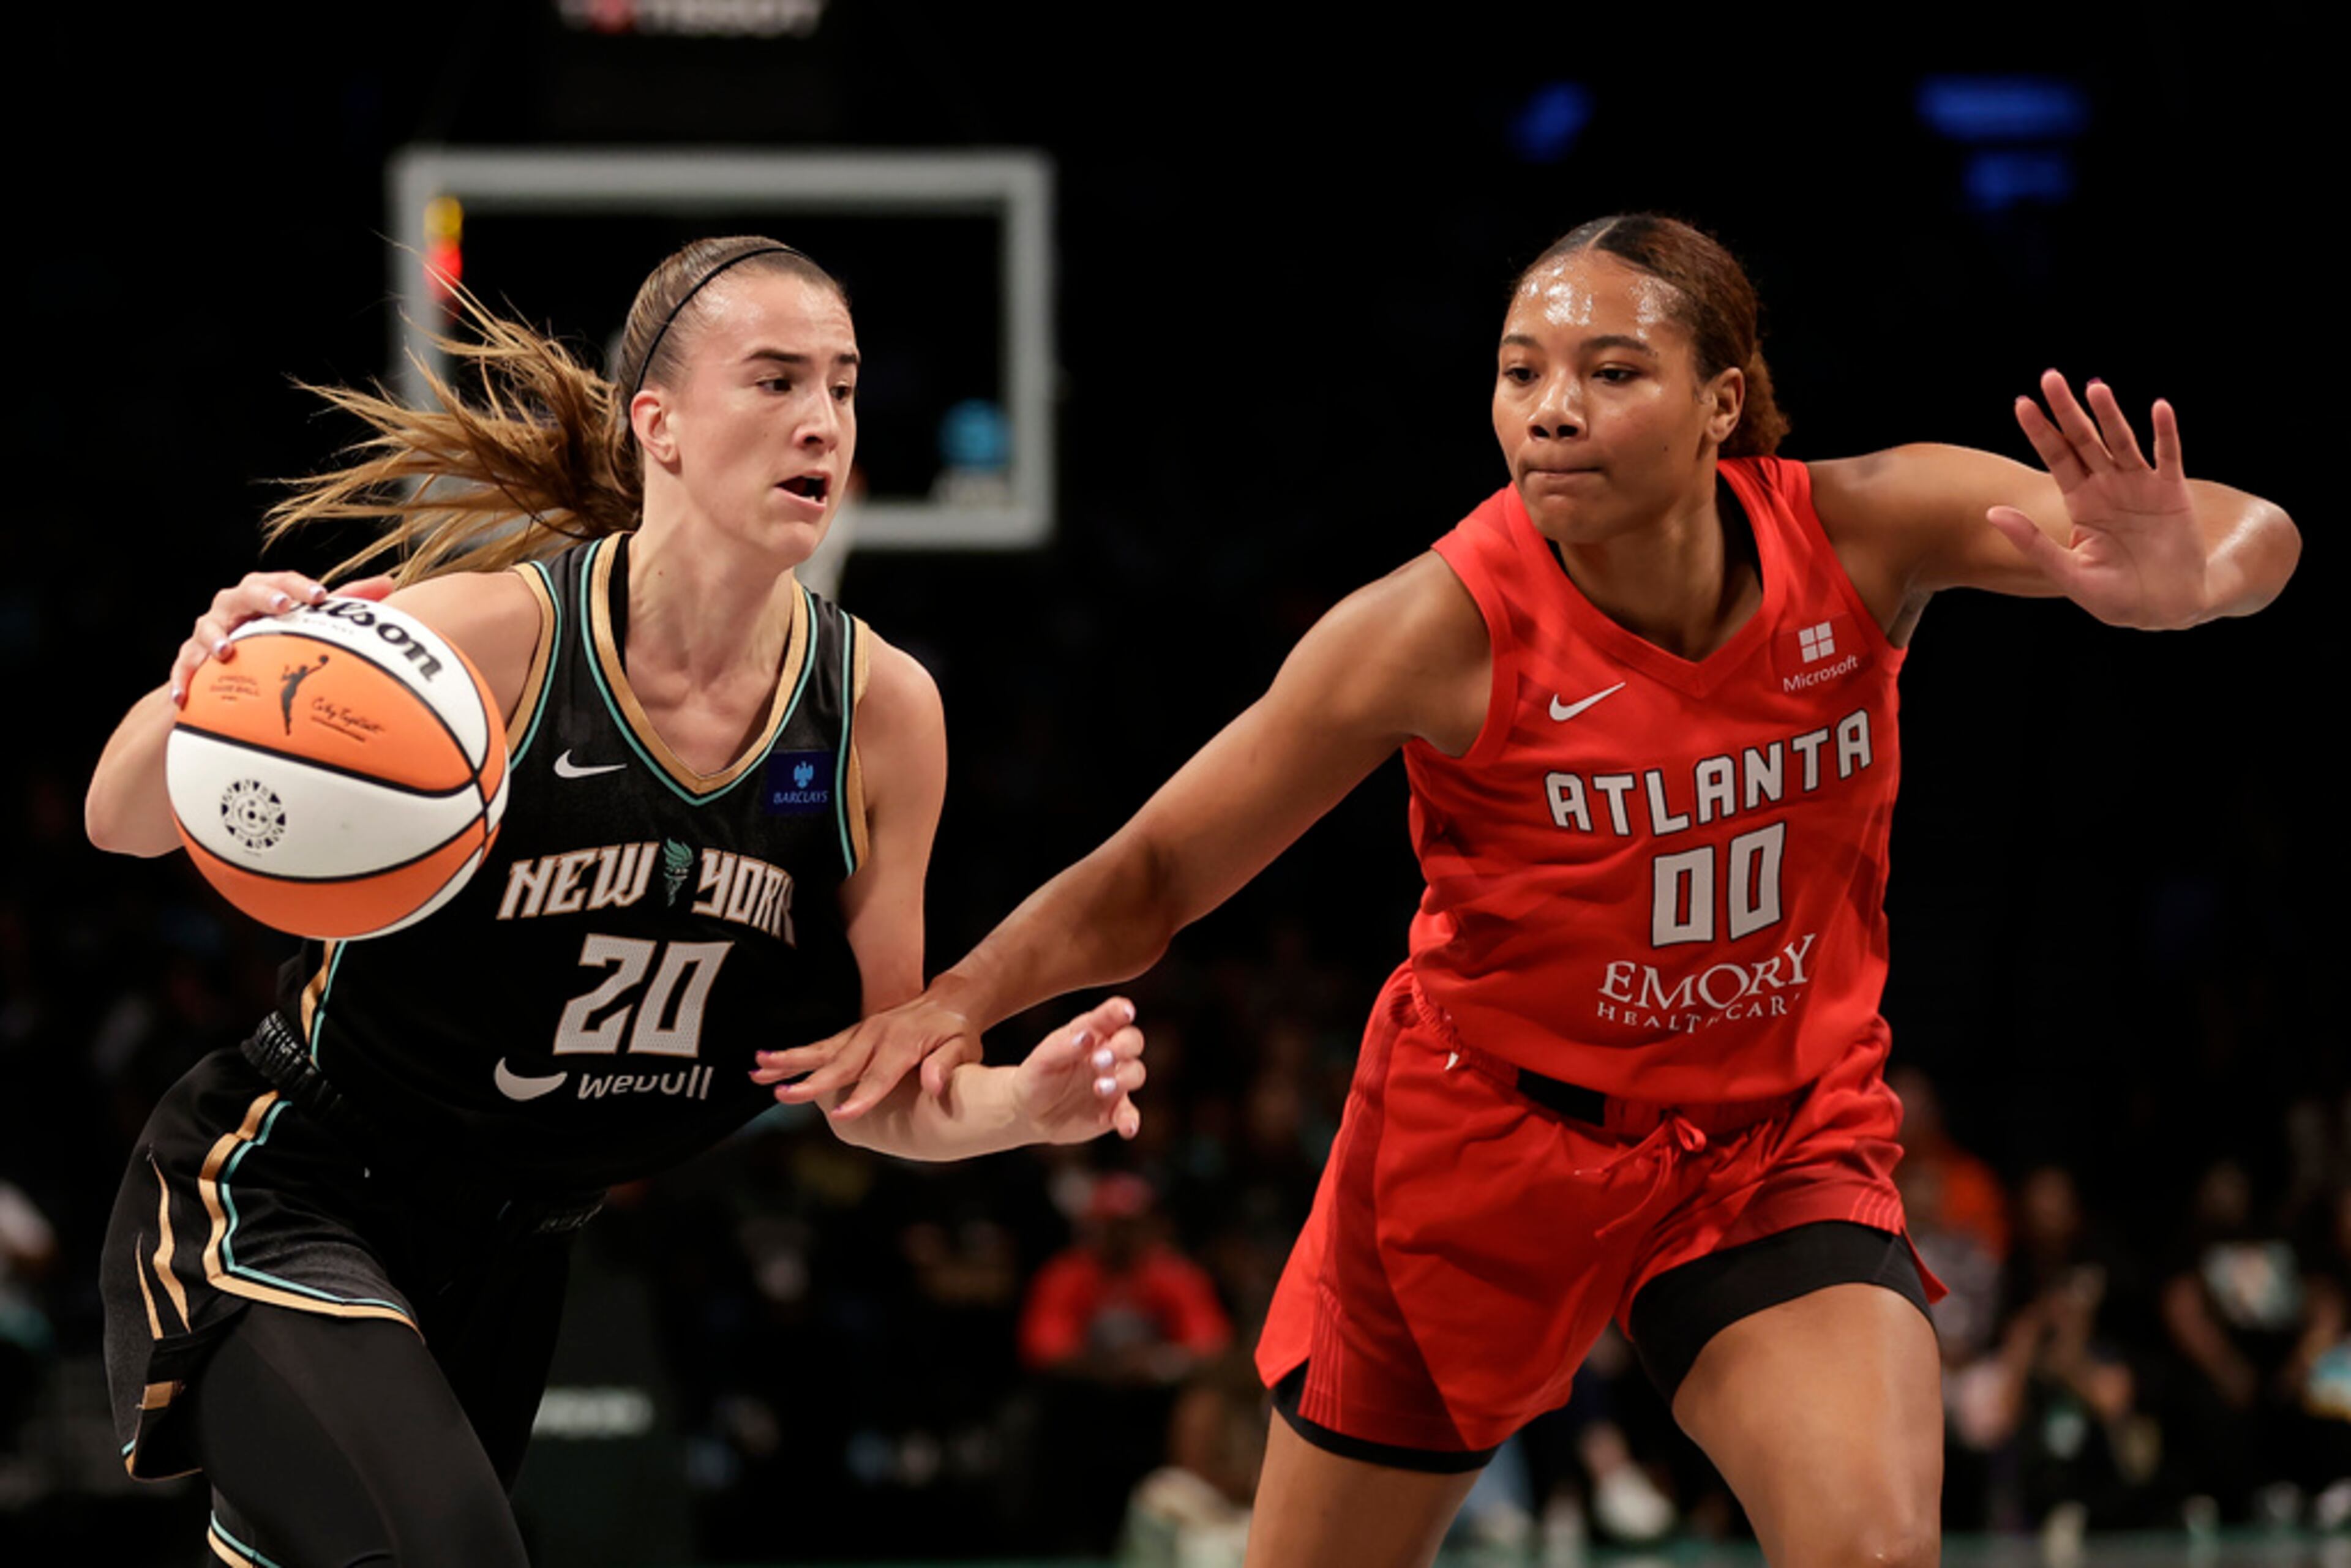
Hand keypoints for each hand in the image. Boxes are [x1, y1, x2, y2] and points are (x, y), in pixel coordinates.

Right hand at [170, 572, 397, 704]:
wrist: (224, 668)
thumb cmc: (273, 637)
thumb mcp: (306, 622)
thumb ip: (344, 603)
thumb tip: (389, 582)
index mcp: (261, 595)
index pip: (279, 581)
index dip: (298, 586)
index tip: (321, 595)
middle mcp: (232, 607)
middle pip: (241, 593)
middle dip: (262, 597)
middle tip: (281, 606)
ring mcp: (207, 632)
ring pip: (205, 628)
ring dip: (214, 638)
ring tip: (227, 651)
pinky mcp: (189, 660)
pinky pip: (182, 668)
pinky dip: (182, 680)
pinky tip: (184, 698)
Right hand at [751, 995, 985, 1118]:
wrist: (950, 1001)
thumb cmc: (957, 1031)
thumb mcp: (963, 1047)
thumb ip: (948, 1065)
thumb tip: (933, 1084)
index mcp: (903, 1043)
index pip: (880, 1076)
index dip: (862, 1097)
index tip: (843, 1115)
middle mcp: (876, 1035)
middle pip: (840, 1063)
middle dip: (811, 1082)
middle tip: (782, 1096)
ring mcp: (861, 1032)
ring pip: (821, 1049)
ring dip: (789, 1061)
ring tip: (757, 1069)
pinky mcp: (852, 1033)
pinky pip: (820, 1045)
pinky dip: (794, 1054)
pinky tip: (767, 1062)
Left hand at [1010, 996, 1143, 1142]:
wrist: (1029, 1112)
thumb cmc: (1036, 1076)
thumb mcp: (1043, 1059)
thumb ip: (1065, 1046)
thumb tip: (1088, 1037)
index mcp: (1091, 1032)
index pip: (1111, 1016)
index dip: (1121, 1011)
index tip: (1125, 1011)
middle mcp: (1109, 1054)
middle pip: (1132, 1041)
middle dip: (1123, 1047)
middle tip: (1099, 1060)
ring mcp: (1114, 1082)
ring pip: (1135, 1073)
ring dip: (1123, 1078)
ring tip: (1099, 1088)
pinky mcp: (1114, 1111)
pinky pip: (1129, 1114)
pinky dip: (1131, 1120)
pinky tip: (1128, 1128)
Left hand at [1987, 371, 2207, 628]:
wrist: (2164, 608)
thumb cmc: (2115, 596)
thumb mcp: (2068, 572)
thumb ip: (2031, 541)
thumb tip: (1990, 512)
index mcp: (2080, 503)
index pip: (2056, 458)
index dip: (2040, 431)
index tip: (2021, 403)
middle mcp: (2107, 487)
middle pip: (2084, 441)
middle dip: (2067, 411)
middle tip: (2050, 377)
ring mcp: (2140, 486)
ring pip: (2122, 442)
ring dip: (2110, 415)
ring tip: (2094, 387)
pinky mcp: (2172, 492)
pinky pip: (2168, 457)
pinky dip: (2165, 433)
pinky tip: (2158, 408)